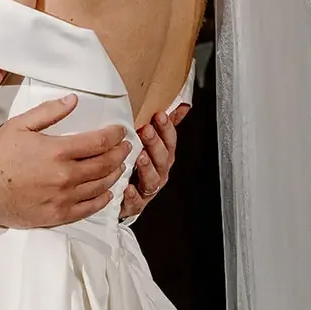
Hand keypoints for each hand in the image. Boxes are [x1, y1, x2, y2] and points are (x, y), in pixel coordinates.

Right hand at [0, 94, 130, 227]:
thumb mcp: (19, 126)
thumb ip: (49, 112)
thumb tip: (74, 100)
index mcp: (57, 151)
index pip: (99, 142)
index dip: (115, 135)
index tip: (120, 131)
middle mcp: (65, 176)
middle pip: (105, 164)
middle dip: (120, 153)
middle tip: (126, 147)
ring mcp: (63, 198)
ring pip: (101, 186)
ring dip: (114, 174)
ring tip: (119, 166)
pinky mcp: (58, 215)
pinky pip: (89, 208)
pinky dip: (103, 199)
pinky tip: (106, 192)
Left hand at [120, 103, 188, 217]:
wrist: (129, 199)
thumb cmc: (141, 168)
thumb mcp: (154, 144)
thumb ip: (166, 126)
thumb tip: (182, 105)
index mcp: (164, 157)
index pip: (170, 140)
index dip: (167, 128)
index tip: (159, 115)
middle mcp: (159, 173)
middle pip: (162, 158)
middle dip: (155, 143)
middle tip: (146, 130)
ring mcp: (148, 189)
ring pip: (152, 179)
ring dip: (147, 167)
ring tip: (140, 157)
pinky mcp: (136, 204)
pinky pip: (136, 201)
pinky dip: (133, 195)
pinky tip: (128, 188)